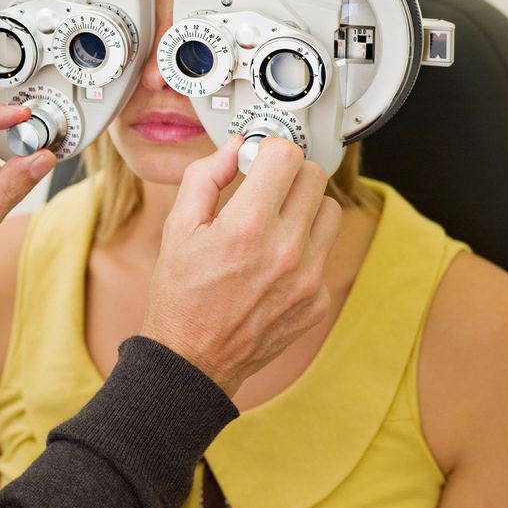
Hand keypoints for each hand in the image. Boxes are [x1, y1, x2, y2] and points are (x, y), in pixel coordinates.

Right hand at [141, 135, 341, 395]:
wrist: (192, 359)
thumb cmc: (180, 294)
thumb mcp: (178, 227)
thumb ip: (206, 177)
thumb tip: (235, 148)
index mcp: (247, 228)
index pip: (286, 156)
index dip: (267, 149)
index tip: (256, 159)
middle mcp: (285, 251)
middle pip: (314, 176)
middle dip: (287, 172)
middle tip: (264, 185)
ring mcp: (307, 278)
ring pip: (329, 211)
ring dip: (304, 206)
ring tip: (273, 221)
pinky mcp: (318, 300)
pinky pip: (325, 253)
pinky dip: (305, 247)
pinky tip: (273, 260)